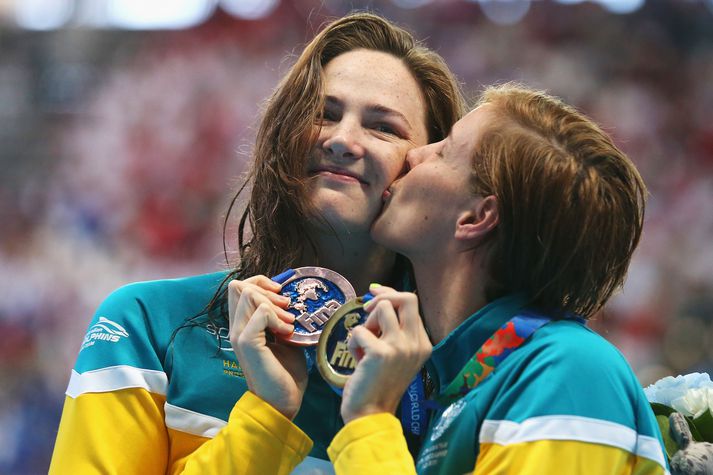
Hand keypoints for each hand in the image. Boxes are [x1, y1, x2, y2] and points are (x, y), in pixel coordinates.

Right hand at [228, 275, 307, 419]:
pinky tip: (287, 333)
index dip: (261, 283)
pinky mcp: (247, 342)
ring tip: (288, 322)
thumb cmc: (285, 372)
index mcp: (242, 324)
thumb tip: (290, 299)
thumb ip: (280, 318)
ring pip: (248, 294)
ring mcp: (239, 334)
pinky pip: (261, 312)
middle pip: (238, 286)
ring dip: (273, 303)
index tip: (281, 295)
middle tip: (286, 307)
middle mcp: (236, 327)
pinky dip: (277, 317)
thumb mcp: (284, 337)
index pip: (239, 287)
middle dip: (267, 289)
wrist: (282, 402)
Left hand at [340, 285, 431, 423]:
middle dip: (383, 297)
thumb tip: (378, 298)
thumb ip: (393, 330)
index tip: (374, 292)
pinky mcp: (381, 352)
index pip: (411, 303)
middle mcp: (416, 343)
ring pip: (382, 308)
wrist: (371, 414)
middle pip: (406, 298)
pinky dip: (353, 343)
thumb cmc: (378, 384)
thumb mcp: (395, 355)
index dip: (391, 294)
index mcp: (423, 344)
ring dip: (366, 323)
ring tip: (363, 344)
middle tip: (367, 309)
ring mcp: (401, 347)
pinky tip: (357, 360)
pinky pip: (359, 330)